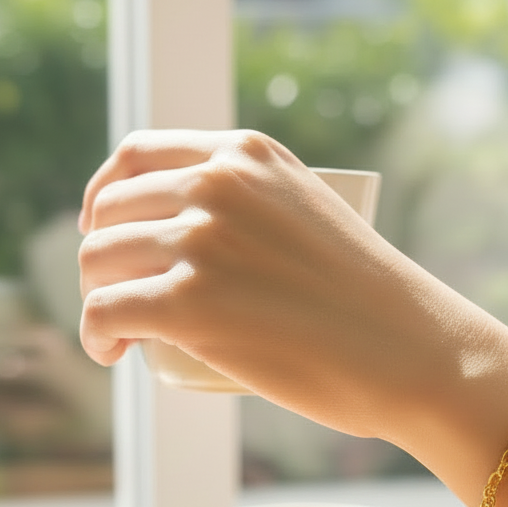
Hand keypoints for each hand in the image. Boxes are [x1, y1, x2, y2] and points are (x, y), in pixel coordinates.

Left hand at [78, 129, 501, 444]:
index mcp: (246, 156)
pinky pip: (105, 311)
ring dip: (97, 298)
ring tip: (121, 330)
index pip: (137, 156)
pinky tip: (110, 350)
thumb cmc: (370, 299)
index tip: (104, 230)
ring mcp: (201, 242)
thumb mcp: (310, 215)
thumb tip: (193, 235)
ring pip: (99, 262)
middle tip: (124, 296)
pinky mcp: (189, 304)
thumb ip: (259, 205)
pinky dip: (95, 335)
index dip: (104, 195)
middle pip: (111, 213)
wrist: (412, 349)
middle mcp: (217, 185)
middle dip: (103, 257)